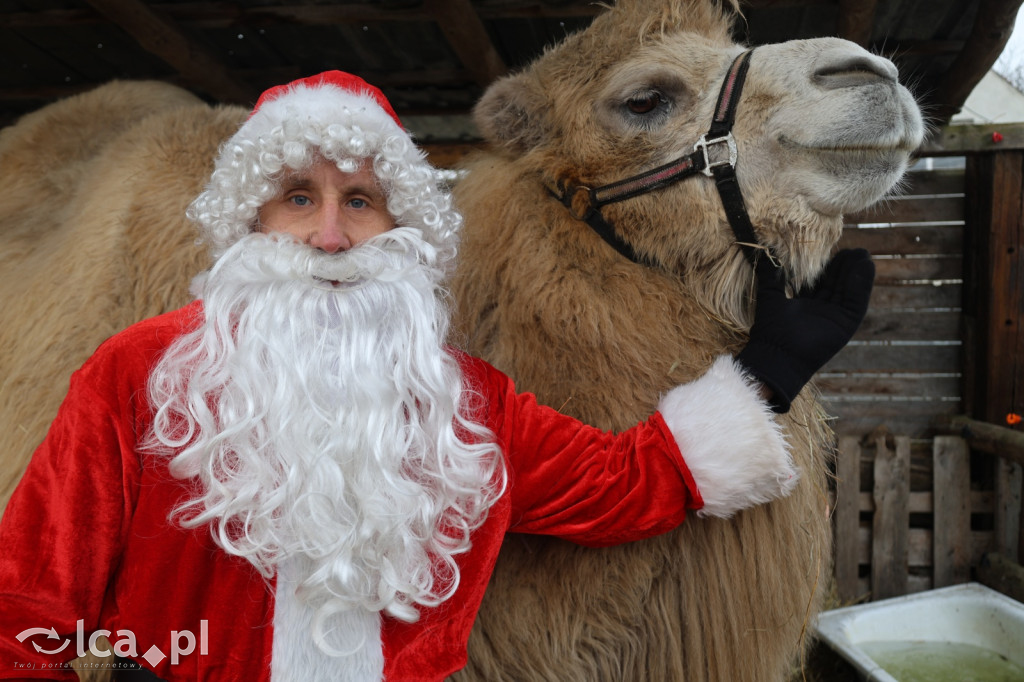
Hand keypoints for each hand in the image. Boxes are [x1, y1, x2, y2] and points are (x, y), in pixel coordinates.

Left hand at [736, 248, 874, 412]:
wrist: (776, 354)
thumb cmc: (769, 329)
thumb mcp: (770, 296)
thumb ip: (770, 276)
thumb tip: (764, 255)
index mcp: (805, 306)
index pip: (820, 281)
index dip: (827, 266)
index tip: (832, 249)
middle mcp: (822, 312)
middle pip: (837, 284)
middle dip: (845, 266)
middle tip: (852, 249)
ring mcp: (835, 319)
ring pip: (849, 291)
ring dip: (856, 272)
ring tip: (862, 254)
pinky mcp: (846, 325)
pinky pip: (857, 301)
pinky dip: (862, 285)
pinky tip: (865, 267)